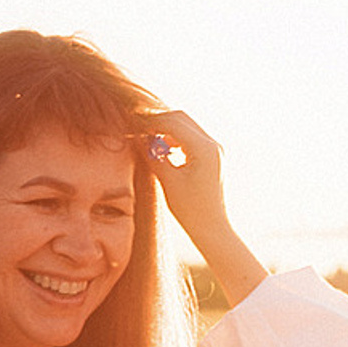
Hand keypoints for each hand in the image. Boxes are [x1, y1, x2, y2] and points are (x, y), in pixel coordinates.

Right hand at [139, 109, 227, 238]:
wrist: (212, 228)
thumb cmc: (190, 209)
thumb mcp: (168, 180)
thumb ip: (153, 156)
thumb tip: (138, 138)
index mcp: (204, 149)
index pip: (173, 122)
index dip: (150, 120)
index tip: (132, 121)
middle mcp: (213, 145)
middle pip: (181, 118)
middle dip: (158, 120)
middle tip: (137, 126)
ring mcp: (215, 149)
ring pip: (187, 126)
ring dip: (166, 128)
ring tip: (147, 137)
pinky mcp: (213, 156)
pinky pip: (192, 137)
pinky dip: (176, 137)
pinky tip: (162, 147)